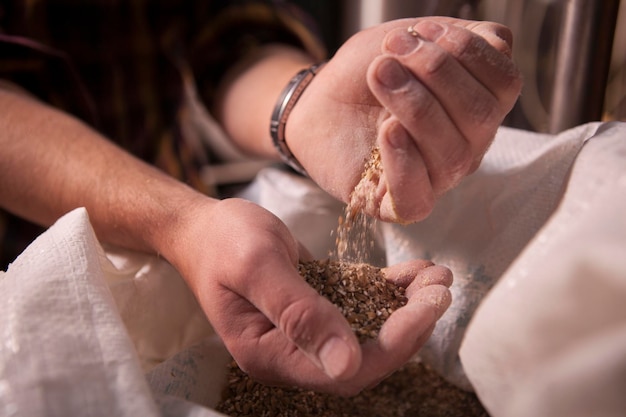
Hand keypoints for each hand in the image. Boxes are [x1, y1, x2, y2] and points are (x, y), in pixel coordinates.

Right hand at [171, 198, 450, 394]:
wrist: (204, 227)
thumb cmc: (222, 241)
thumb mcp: (258, 265)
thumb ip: (298, 313)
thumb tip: (345, 364)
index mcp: (270, 355)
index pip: (344, 372)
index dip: (393, 345)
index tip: (428, 305)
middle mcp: (291, 354)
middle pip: (365, 359)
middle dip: (410, 327)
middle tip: (441, 286)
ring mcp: (305, 335)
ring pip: (368, 337)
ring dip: (407, 311)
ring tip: (437, 276)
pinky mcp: (316, 311)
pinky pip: (360, 312)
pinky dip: (389, 296)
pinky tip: (410, 274)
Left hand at [287, 17, 521, 222]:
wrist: (319, 100)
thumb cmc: (368, 73)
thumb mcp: (412, 39)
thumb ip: (459, 38)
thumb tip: (496, 46)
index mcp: (479, 104)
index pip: (504, 83)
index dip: (468, 51)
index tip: (420, 31)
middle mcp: (467, 145)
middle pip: (481, 116)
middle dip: (436, 72)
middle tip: (391, 52)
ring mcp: (437, 178)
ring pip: (452, 154)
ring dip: (414, 105)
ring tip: (379, 75)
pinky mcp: (399, 203)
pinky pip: (418, 199)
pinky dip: (404, 162)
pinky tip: (386, 131)